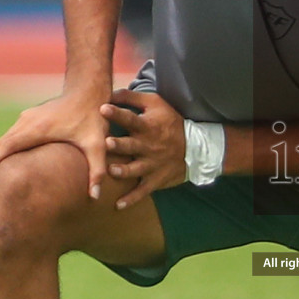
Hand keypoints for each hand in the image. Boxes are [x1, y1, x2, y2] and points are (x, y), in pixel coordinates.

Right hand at [0, 92, 111, 198]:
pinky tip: (8, 160)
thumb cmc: (93, 118)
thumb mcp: (97, 145)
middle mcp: (27, 122)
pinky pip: (12, 134)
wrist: (88, 91)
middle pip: (0, 144)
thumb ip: (96, 170)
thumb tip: (95, 196)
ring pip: (4, 138)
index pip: (7, 147)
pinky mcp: (30, 116)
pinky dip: (5, 147)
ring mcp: (27, 117)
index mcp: (37, 129)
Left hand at [100, 89, 188, 209]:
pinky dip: (131, 199)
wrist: (195, 147)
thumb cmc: (171, 123)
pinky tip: (118, 206)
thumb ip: (133, 98)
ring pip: (135, 169)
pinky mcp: (155, 180)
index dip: (117, 113)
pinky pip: (143, 191)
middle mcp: (148, 146)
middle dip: (119, 145)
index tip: (103, 108)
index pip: (131, 118)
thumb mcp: (156, 104)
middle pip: (132, 145)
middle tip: (107, 143)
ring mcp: (152, 164)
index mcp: (147, 127)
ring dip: (123, 170)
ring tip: (111, 171)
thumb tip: (111, 92)